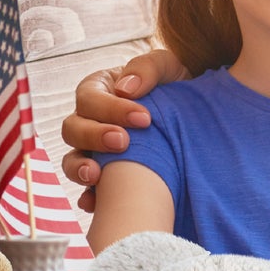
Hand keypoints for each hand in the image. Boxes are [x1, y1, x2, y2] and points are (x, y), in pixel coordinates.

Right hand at [61, 48, 186, 211]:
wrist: (198, 117)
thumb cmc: (176, 85)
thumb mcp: (168, 67)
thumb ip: (148, 67)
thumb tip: (126, 87)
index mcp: (100, 90)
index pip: (89, 99)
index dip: (110, 109)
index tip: (144, 119)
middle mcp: (91, 121)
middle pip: (72, 130)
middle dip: (94, 137)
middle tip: (124, 143)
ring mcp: (94, 152)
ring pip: (71, 160)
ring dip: (80, 168)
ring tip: (97, 176)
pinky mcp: (106, 179)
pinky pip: (87, 191)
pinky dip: (89, 197)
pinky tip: (96, 203)